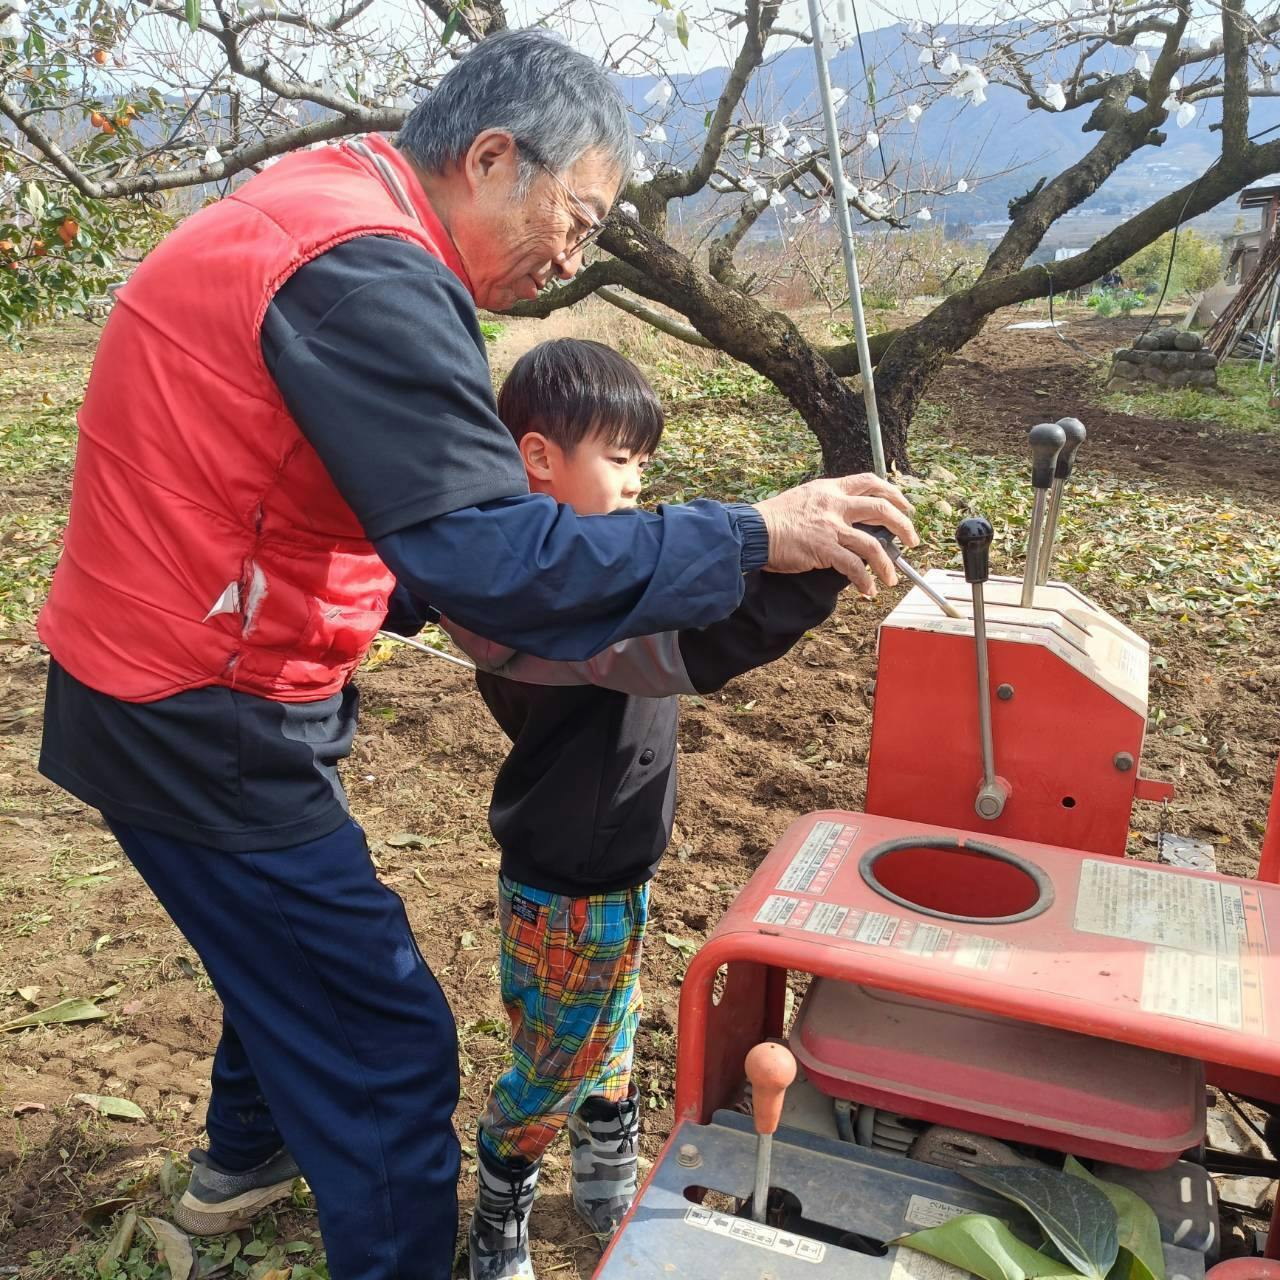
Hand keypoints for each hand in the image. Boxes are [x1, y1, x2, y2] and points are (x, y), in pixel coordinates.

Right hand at [753, 474, 917, 596]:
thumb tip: (847, 517)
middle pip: (882, 508)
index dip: (892, 493)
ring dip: (887, 563)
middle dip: (904, 525)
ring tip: (891, 578)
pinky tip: (867, 590)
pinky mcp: (824, 548)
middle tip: (912, 539)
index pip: (869, 482)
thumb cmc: (774, 518)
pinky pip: (853, 566)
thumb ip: (827, 504)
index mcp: (830, 489)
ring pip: (873, 543)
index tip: (903, 505)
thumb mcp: (804, 499)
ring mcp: (831, 526)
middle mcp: (835, 504)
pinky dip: (864, 580)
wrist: (754, 531)